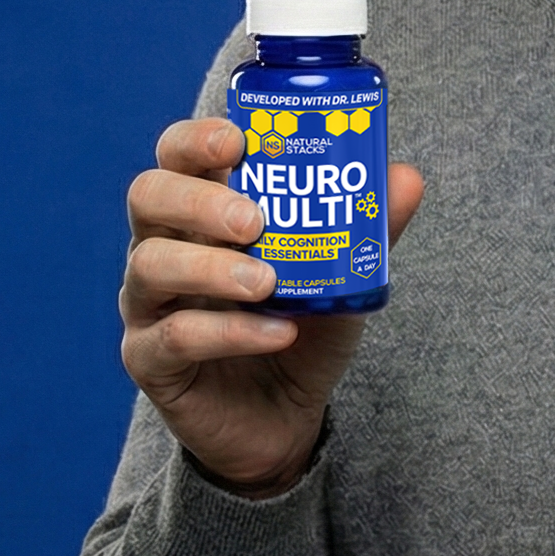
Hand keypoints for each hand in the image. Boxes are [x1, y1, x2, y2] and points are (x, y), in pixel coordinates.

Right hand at [121, 118, 424, 496]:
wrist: (285, 416)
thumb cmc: (303, 327)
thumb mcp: (343, 275)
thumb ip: (368, 228)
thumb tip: (406, 177)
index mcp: (201, 210)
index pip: (177, 154)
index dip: (197, 139)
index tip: (238, 141)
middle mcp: (163, 245)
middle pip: (148, 196)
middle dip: (200, 200)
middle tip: (255, 220)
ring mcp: (148, 303)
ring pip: (151, 265)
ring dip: (212, 268)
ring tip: (267, 281)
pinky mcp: (148, 359)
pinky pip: (174, 337)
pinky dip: (230, 332)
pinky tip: (278, 332)